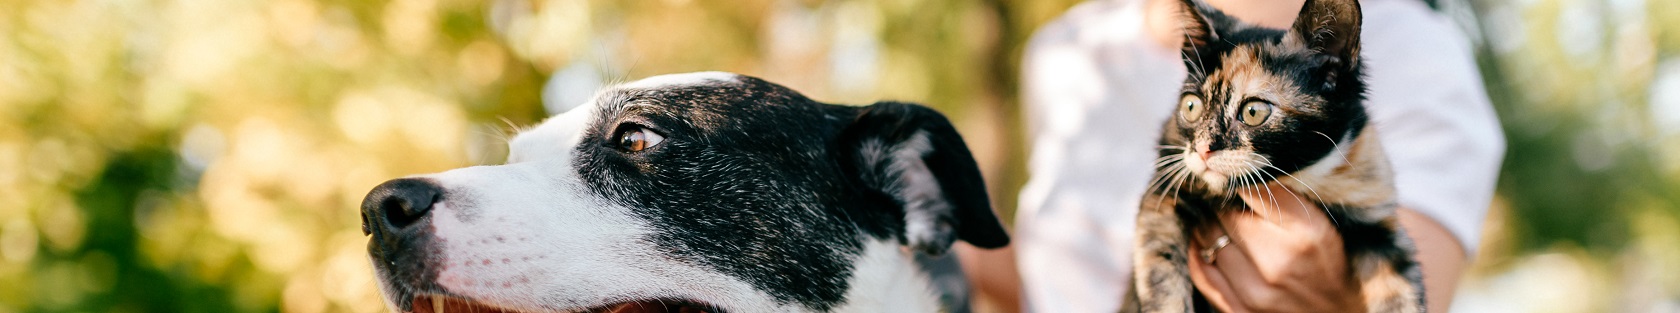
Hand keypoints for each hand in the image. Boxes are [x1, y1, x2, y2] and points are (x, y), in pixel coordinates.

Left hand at [1187, 184, 1364, 312]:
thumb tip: (1234, 169)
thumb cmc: (1323, 261)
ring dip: (1207, 227)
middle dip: (1220, 204)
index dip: (1234, 178)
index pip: (1248, 190)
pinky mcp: (1238, 310)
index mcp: (1302, 234)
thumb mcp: (1316, 222)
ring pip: (1206, 241)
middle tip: (1223, 200)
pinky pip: (1201, 271)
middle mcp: (1277, 264)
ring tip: (1218, 222)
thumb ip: (1279, 196)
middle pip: (1222, 216)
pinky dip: (1198, 252)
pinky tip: (1205, 243)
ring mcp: (1254, 293)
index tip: (1228, 173)